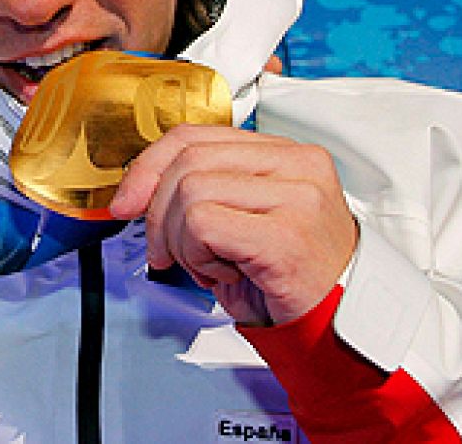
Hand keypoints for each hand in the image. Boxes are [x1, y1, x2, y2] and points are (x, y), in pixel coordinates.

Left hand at [107, 124, 357, 325]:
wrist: (334, 326)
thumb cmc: (286, 276)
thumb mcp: (242, 216)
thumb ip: (204, 186)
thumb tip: (137, 186)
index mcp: (285, 152)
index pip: (195, 135)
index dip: (149, 166)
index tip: (127, 200)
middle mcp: (297, 164)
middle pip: (187, 161)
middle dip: (157, 212)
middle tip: (167, 252)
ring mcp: (297, 197)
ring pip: (191, 191)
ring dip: (182, 241)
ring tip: (212, 265)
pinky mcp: (287, 235)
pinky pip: (203, 224)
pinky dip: (198, 256)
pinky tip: (226, 274)